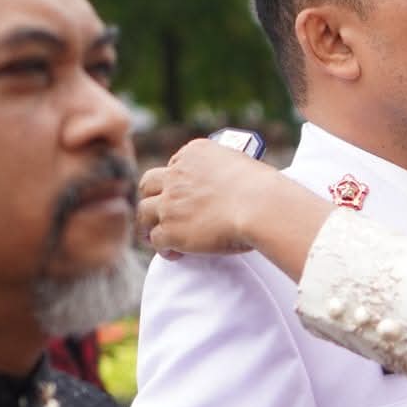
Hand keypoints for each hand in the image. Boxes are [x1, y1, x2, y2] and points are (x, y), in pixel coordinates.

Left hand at [138, 138, 316, 257]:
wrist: (261, 206)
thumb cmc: (263, 189)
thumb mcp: (240, 166)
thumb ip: (222, 173)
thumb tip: (222, 192)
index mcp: (194, 152)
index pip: (173, 165)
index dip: (175, 181)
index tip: (181, 193)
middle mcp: (177, 174)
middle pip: (148, 184)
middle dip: (151, 197)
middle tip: (158, 211)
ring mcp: (170, 202)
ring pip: (144, 212)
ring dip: (149, 224)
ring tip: (155, 236)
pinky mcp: (170, 229)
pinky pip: (157, 240)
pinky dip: (163, 248)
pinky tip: (174, 254)